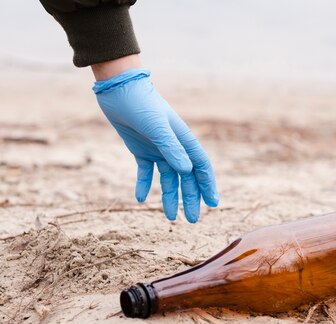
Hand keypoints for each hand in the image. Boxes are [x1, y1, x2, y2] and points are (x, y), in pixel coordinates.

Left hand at [92, 67, 218, 222]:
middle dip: (190, 198)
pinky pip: (145, 172)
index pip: (201, 167)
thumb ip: (172, 149)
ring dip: (169, 197)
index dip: (207, 185)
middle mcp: (174, 147)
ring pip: (167, 178)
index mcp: (184, 141)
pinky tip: (140, 198)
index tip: (213, 204)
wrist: (119, 89)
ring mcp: (158, 149)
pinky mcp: (140, 150)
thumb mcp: (157, 127)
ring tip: (170, 218)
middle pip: (186, 178)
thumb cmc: (142, 104)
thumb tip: (187, 172)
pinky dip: (144, 184)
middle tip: (191, 220)